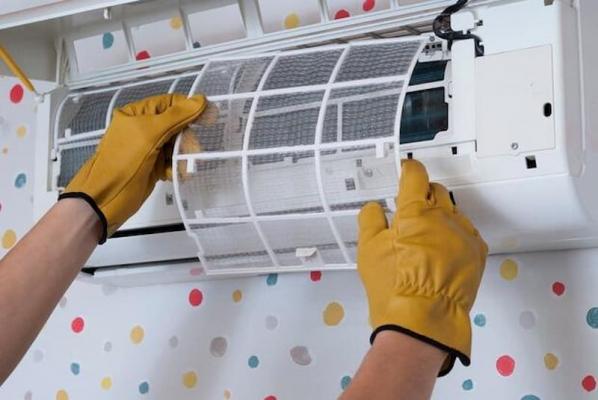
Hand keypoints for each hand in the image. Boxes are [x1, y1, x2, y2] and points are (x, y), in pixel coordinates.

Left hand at [59, 94, 206, 242]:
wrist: (103, 201)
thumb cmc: (123, 164)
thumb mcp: (149, 135)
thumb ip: (176, 116)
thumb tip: (201, 100)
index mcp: (136, 114)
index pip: (169, 103)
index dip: (190, 110)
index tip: (210, 120)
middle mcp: (141, 128)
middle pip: (175, 125)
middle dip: (186, 138)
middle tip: (193, 152)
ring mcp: (146, 148)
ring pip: (175, 145)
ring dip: (183, 156)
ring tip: (183, 169)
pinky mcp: (151, 166)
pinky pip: (171, 161)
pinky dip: (176, 168)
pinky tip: (175, 176)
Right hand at [357, 159, 487, 375]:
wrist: (422, 318)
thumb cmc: (391, 283)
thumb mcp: (368, 249)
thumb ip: (370, 219)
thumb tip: (376, 208)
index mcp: (415, 210)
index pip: (415, 175)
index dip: (409, 170)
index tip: (405, 172)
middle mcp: (443, 215)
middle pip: (436, 190)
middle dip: (423, 194)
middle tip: (410, 210)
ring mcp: (463, 233)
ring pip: (452, 212)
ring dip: (439, 216)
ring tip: (426, 237)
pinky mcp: (477, 252)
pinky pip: (466, 233)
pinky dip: (454, 235)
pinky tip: (442, 251)